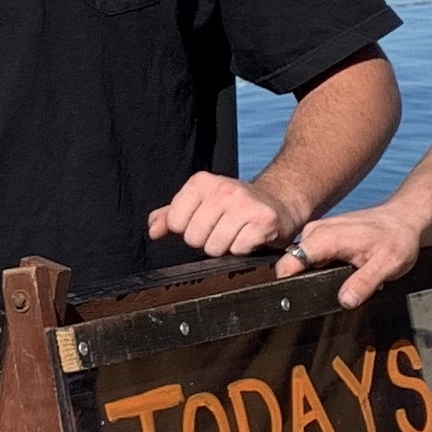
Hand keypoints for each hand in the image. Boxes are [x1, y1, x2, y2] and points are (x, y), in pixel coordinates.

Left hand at [147, 171, 304, 257]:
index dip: (186, 230)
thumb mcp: (201, 204)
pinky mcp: (263, 221)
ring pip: (214, 247)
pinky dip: (243, 250)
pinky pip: (238, 250)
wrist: (278, 203)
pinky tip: (249, 238)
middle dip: (206, 242)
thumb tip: (152, 230)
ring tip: (235, 235)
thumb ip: (171, 215)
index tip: (203, 223)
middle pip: (193, 237)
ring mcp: (244, 204)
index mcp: (202, 182)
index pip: (174, 221)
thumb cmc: (235, 207)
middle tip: (221, 231)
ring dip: (225, 248)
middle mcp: (223, 189)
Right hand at [283, 199, 430, 308]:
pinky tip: (344, 265)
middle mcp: (316, 231)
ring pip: (302, 261)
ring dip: (317, 273)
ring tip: (345, 273)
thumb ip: (363, 283)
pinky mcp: (322, 235)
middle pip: (293, 264)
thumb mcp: (387, 265)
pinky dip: (324, 265)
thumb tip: (345, 300)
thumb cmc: (397, 238)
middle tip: (337, 286)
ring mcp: (318, 231)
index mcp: (325, 237)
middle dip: (308, 281)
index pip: (289, 263)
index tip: (299, 298)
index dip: (288, 283)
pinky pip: (312, 255)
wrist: (404, 220)